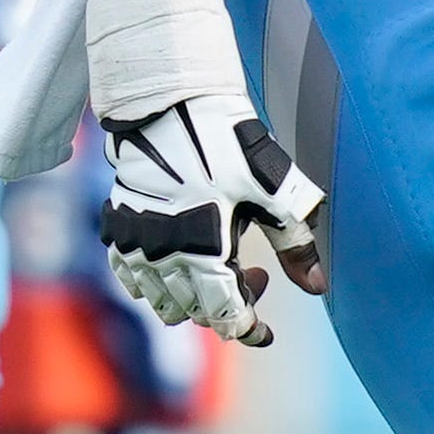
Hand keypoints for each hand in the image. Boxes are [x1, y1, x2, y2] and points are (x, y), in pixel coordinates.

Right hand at [98, 88, 327, 340]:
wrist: (170, 101)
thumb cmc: (227, 142)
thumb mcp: (272, 190)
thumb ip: (296, 243)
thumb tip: (317, 285)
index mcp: (205, 252)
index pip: (227, 316)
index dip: (250, 329)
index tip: (266, 332)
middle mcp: (164, 256)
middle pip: (195, 312)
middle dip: (229, 305)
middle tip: (254, 273)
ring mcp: (135, 243)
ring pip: (160, 301)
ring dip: (190, 298)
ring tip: (216, 265)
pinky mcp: (116, 226)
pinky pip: (130, 276)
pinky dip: (153, 280)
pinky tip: (176, 259)